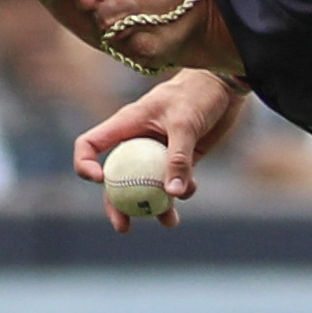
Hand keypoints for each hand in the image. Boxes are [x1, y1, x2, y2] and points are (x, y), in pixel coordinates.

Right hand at [73, 69, 246, 232]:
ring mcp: (159, 152)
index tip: (100, 182)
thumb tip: (172, 195)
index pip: (90, 145)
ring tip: (169, 221)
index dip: (86, 165)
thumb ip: (179, 158)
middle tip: (124, 227)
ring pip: (147, 185)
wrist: (225, 85)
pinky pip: (174, 182)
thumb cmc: (198, 94)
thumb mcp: (185, 124)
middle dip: (118, 203)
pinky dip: (180, 192)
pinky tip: (191, 191)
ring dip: (155, 206)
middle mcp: (137, 141)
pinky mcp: (182, 158)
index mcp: (126, 125)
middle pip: (117, 178)